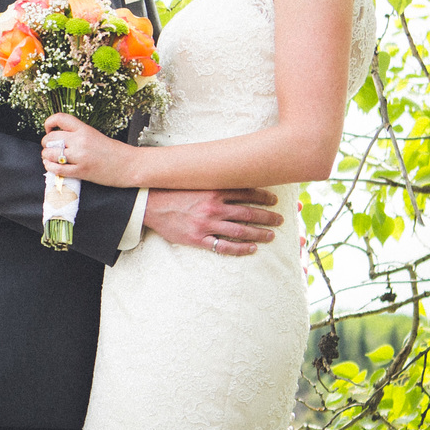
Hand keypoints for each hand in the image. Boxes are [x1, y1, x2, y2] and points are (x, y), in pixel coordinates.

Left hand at [40, 113, 135, 187]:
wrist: (129, 165)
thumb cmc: (113, 152)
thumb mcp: (94, 135)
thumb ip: (77, 135)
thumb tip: (57, 138)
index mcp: (84, 129)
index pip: (60, 118)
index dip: (49, 122)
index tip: (48, 129)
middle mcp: (80, 141)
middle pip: (51, 138)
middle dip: (46, 143)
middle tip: (50, 147)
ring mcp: (80, 156)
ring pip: (50, 153)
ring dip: (46, 156)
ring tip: (51, 158)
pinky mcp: (80, 171)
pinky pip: (56, 169)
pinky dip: (50, 167)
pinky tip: (53, 167)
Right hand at [142, 188, 283, 256]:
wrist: (149, 205)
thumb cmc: (173, 192)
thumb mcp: (195, 182)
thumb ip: (215, 183)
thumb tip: (235, 180)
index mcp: (214, 191)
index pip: (247, 193)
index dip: (264, 197)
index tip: (274, 200)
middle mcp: (214, 208)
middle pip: (248, 213)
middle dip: (267, 217)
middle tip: (280, 220)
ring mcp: (207, 224)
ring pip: (241, 230)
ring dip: (259, 233)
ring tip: (271, 235)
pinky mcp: (198, 239)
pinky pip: (224, 247)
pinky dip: (241, 249)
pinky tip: (252, 249)